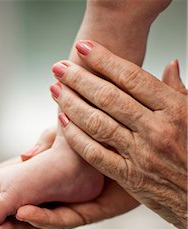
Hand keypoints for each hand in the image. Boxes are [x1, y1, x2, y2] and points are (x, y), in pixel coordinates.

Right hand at [0, 128, 138, 228]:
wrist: (124, 128)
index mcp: (38, 170)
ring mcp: (66, 200)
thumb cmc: (94, 128)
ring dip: (10, 226)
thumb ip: (42, 146)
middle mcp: (49, 189)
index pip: (4, 180)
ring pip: (34, 220)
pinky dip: (43, 216)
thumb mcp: (63, 133)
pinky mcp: (90, 209)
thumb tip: (24, 158)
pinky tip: (24, 213)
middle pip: (14, 208)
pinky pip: (65, 217)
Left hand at [52, 40, 186, 228]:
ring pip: (97, 123)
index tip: (85, 48)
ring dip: (72, 104)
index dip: (105, 60)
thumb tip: (170, 64)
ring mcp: (141, 154)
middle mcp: (157, 130)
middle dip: (80, 79)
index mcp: (175, 110)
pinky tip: (62, 122)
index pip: (133, 78)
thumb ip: (180, 92)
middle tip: (59, 68)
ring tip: (55, 89)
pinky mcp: (129, 176)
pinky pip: (95, 153)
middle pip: (109, 98)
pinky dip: (76, 137)